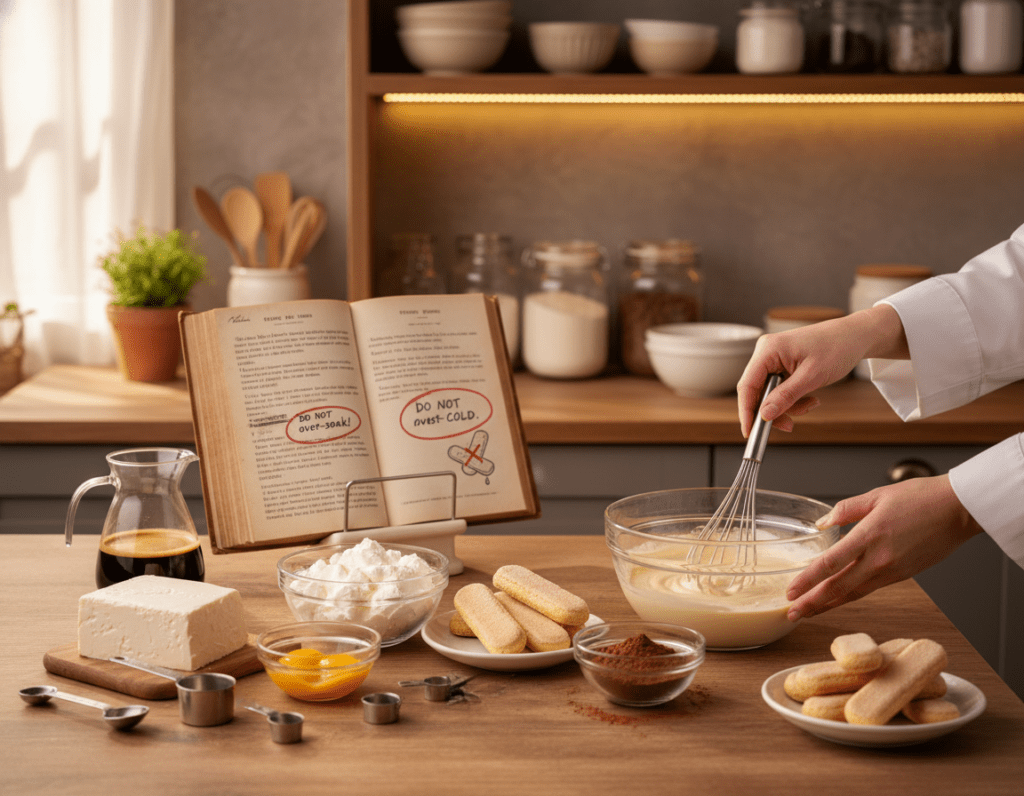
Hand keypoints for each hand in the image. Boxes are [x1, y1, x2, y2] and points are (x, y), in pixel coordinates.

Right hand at [737, 305, 908, 437]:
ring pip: (769, 393)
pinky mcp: (782, 364)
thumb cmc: (838, 347)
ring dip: (787, 406)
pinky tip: (809, 397)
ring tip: (810, 404)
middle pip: (756, 391)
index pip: (747, 385)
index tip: (750, 432)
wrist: (856, 336)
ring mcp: (774, 358)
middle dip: (773, 410)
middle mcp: (766, 352)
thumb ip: (786, 396)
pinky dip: (792, 398)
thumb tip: (764, 415)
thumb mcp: (812, 376)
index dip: (746, 411)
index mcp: (768, 349)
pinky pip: (779, 388)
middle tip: (789, 424)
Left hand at [785, 475, 983, 621]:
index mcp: (870, 535)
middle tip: (791, 613)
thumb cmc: (922, 498)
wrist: (959, 510)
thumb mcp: (876, 496)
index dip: (808, 581)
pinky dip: (850, 597)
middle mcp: (879, 559)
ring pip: (854, 593)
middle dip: (812, 603)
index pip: (830, 564)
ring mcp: (892, 570)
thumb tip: (822, 523)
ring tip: (808, 613)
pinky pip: (870, 589)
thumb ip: (845, 509)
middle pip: (839, 588)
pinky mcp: (903, 575)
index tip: (791, 592)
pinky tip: (837, 599)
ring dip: (829, 605)